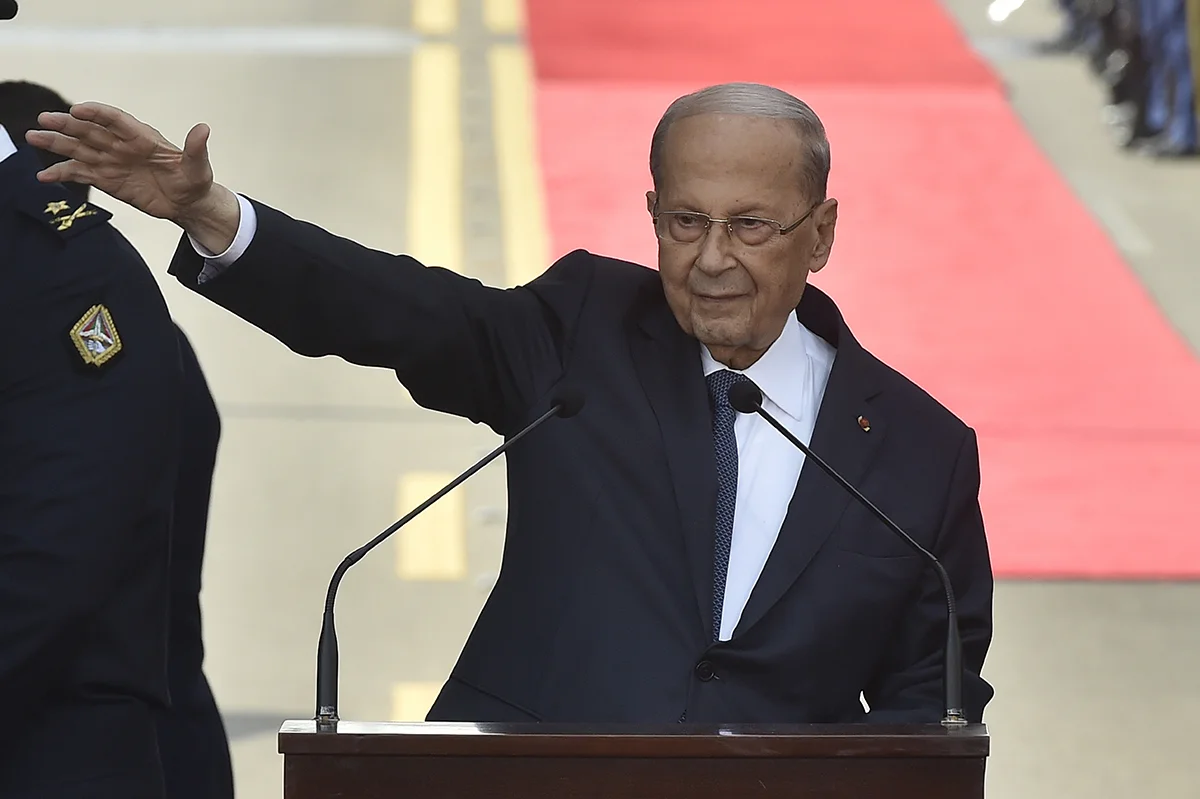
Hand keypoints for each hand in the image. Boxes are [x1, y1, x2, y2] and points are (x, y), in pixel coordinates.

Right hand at [26, 102, 239, 251]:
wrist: (187, 202)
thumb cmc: (195, 180)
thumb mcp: (198, 167)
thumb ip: (196, 149)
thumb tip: (203, 128)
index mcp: (142, 137)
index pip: (115, 119)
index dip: (97, 113)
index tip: (78, 110)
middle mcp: (121, 145)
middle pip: (90, 131)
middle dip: (68, 125)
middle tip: (44, 119)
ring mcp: (111, 161)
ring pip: (79, 149)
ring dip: (56, 143)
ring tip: (33, 137)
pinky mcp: (106, 179)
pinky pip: (80, 174)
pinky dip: (62, 174)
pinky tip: (43, 176)